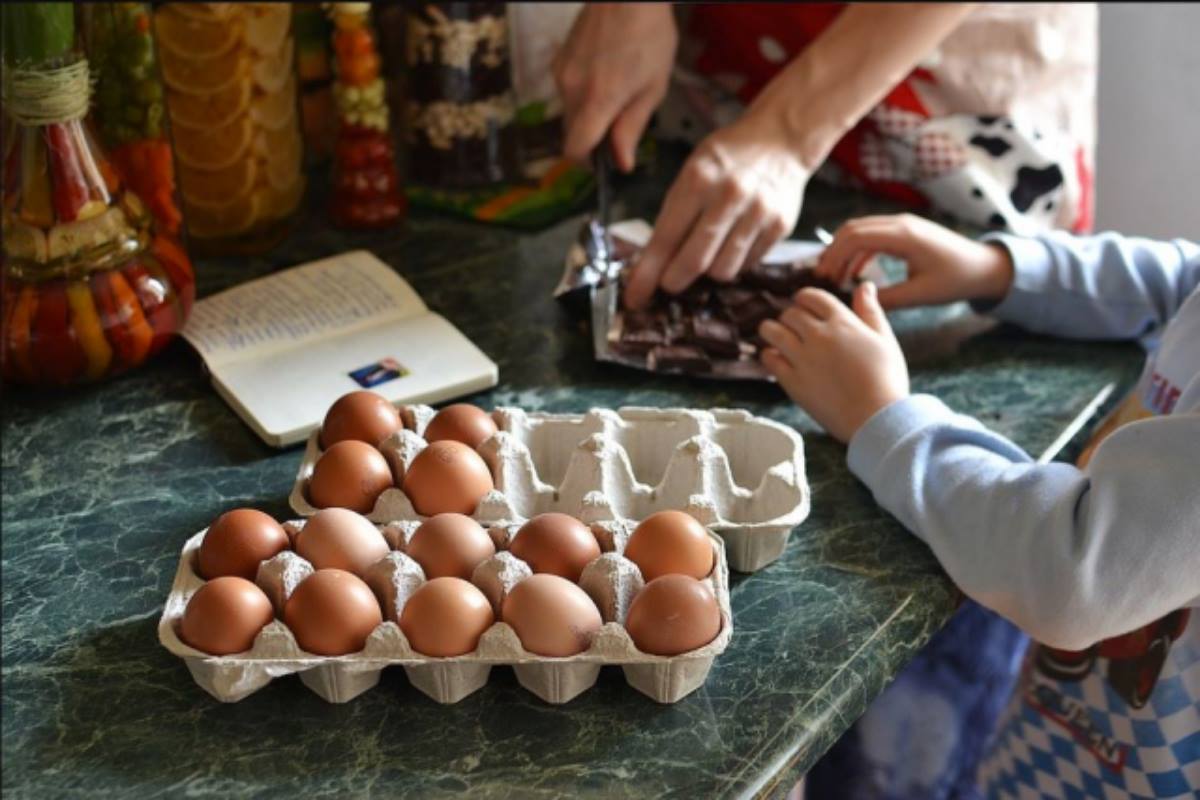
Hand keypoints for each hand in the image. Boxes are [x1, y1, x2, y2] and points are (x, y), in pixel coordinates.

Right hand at [554, 3, 676, 171]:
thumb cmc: (649, 35)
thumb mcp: (653, 86)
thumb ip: (632, 127)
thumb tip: (622, 162)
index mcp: (597, 100)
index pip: (575, 149)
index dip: (587, 163)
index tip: (603, 162)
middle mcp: (571, 90)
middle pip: (571, 133)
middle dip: (592, 137)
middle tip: (621, 123)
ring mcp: (561, 73)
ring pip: (569, 111)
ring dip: (588, 114)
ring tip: (617, 90)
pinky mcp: (558, 60)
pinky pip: (567, 90)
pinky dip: (583, 93)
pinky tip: (605, 73)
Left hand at [623, 112, 809, 308]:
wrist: (781, 138)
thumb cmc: (727, 158)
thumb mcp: (692, 171)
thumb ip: (674, 214)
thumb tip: (652, 264)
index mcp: (698, 180)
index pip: (666, 238)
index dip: (647, 274)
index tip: (634, 297)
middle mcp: (729, 196)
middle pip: (694, 262)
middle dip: (674, 281)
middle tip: (668, 283)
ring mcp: (758, 213)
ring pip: (722, 271)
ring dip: (708, 272)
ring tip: (707, 253)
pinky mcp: (780, 227)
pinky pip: (747, 265)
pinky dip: (734, 262)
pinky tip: (732, 243)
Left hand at [759, 283, 908, 442]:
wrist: (877, 419)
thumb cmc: (887, 380)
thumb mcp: (884, 340)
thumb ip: (871, 311)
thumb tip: (865, 285)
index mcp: (843, 322)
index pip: (812, 296)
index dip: (804, 298)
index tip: (803, 305)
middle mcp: (819, 336)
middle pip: (790, 313)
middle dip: (790, 317)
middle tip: (793, 326)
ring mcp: (803, 358)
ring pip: (771, 331)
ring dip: (771, 330)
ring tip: (776, 338)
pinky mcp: (792, 381)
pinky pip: (768, 359)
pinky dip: (769, 355)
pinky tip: (776, 358)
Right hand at [814, 214, 1014, 308]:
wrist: (984, 266)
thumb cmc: (956, 280)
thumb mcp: (920, 295)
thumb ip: (887, 299)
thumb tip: (857, 302)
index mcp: (904, 236)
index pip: (856, 237)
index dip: (834, 255)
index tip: (823, 277)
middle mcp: (901, 224)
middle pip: (853, 228)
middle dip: (833, 251)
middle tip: (822, 277)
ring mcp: (903, 224)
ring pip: (861, 230)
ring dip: (844, 250)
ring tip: (834, 276)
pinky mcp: (905, 231)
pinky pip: (874, 235)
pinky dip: (859, 251)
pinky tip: (854, 272)